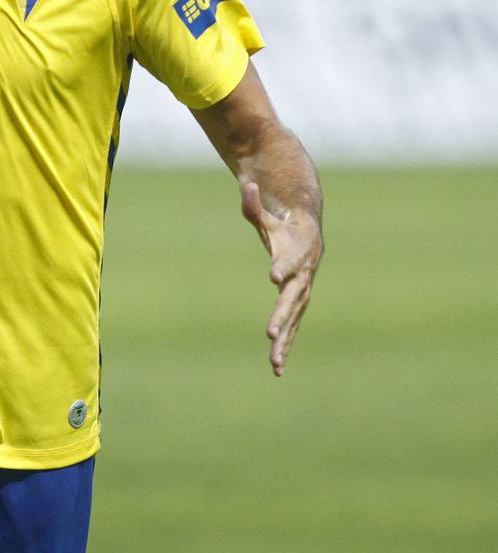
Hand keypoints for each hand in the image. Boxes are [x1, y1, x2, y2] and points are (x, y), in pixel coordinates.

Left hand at [241, 180, 322, 376]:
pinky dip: (285, 345)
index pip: (288, 263)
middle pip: (292, 300)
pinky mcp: (297, 303)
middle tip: (269, 334)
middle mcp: (302, 277)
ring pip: (293, 320)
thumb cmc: (281, 223)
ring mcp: (302, 292)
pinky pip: (292, 326)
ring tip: (274, 363)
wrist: (307, 232)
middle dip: (281, 317)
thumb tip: (246, 185)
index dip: (282, 268)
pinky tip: (276, 368)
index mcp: (295, 254)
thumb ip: (254, 203)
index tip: (273, 276)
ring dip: (285, 341)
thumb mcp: (265, 213)